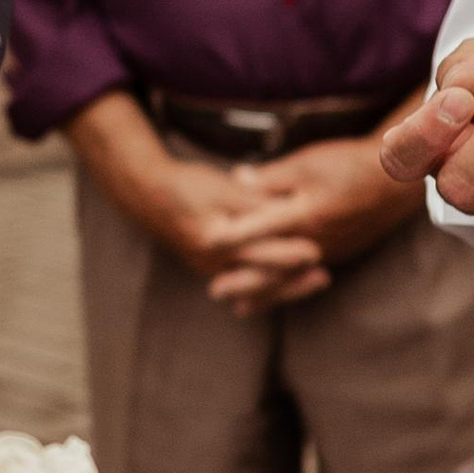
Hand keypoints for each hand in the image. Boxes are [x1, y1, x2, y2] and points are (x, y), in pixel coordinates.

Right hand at [151, 150, 331, 309]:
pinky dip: (268, 284)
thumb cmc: (187, 187)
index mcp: (215, 241)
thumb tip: (287, 210)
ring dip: (285, 285)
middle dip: (295, 280)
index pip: (260, 252)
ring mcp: (210, 268)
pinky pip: (244, 283)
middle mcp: (212, 262)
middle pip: (261, 278)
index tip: (318, 251)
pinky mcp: (211, 267)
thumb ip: (253, 202)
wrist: (148, 195)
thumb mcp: (222, 189)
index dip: (290, 253)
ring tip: (317, 281)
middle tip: (325, 277)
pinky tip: (288, 281)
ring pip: (254, 285)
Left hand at [200, 133, 420, 310]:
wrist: (396, 180)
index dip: (233, 235)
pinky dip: (285, 286)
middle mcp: (316, 239)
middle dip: (243, 280)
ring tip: (236, 303)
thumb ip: (272, 177)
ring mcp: (329, 249)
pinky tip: (270, 294)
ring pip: (290, 277)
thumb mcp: (308, 163)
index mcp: (305, 214)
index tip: (206, 241)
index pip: (261, 228)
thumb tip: (237, 178)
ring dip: (262, 291)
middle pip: (272, 266)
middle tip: (214, 292)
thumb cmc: (350, 164)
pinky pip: (305, 275)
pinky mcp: (338, 252)